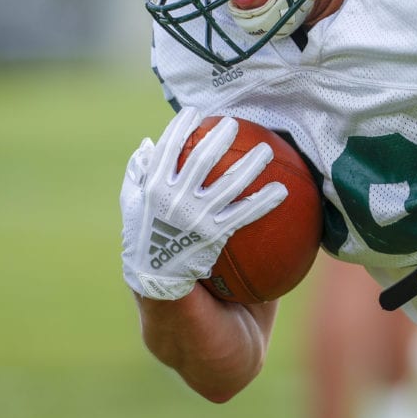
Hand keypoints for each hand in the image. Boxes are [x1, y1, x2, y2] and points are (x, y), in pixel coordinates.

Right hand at [119, 107, 287, 299]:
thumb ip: (138, 181)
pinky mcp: (213, 238)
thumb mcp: (133, 217)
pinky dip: (264, 201)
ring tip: (267, 150)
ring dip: (250, 164)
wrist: (166, 304)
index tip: (195, 113)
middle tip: (235, 123)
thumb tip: (147, 146)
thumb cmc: (149, 257)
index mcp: (150, 192)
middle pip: (200, 159)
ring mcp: (193, 219)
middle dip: (219, 137)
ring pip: (227, 183)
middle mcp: (171, 202)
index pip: (166, 150)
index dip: (181, 128)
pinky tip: (283, 191)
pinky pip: (244, 215)